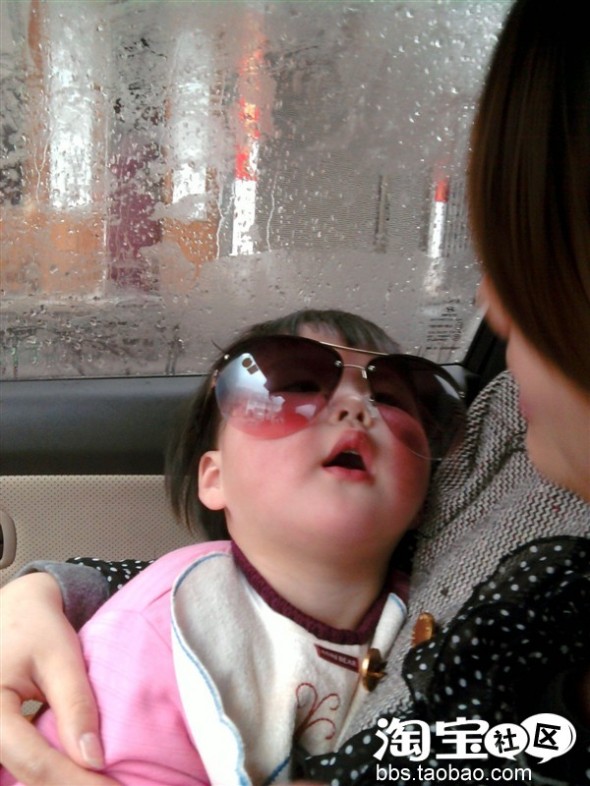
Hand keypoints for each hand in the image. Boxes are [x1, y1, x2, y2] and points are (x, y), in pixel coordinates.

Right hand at [0, 573, 114, 784]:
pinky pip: (20, 767)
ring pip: (22, 777)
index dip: (79, 783)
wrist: (12, 612)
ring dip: (61, 784)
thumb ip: (75, 706)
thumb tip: (95, 761)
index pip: (36, 762)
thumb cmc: (35, 627)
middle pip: (27, 777)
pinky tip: (81, 778)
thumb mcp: (60, 657)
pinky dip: (48, 776)